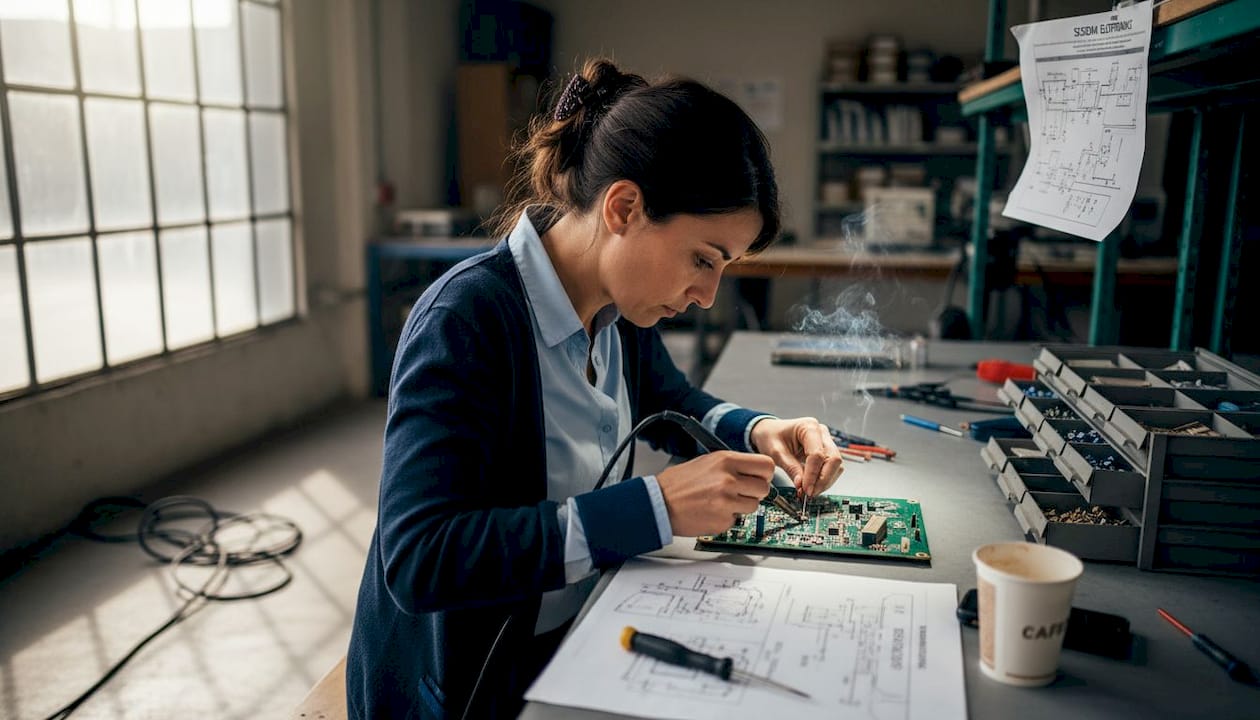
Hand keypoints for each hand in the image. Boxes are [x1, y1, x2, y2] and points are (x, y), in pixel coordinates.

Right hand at [656, 451, 773, 536]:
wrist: (659, 503)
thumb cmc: (678, 483)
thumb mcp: (707, 462)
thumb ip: (732, 465)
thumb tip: (753, 472)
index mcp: (726, 461)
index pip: (766, 465)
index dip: (765, 474)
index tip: (760, 478)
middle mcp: (728, 480)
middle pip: (764, 488)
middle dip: (755, 492)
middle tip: (741, 493)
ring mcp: (727, 502)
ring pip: (753, 506)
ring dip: (742, 506)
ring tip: (722, 502)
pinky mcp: (723, 521)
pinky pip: (737, 520)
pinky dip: (727, 518)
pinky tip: (712, 512)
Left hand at [749, 417, 844, 497]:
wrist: (771, 432)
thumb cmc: (771, 437)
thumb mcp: (775, 452)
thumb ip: (790, 468)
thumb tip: (802, 486)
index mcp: (808, 427)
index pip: (817, 454)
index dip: (813, 474)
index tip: (805, 490)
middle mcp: (822, 433)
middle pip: (833, 459)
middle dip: (823, 480)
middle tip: (810, 493)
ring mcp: (826, 441)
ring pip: (836, 465)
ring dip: (825, 481)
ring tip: (809, 491)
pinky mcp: (826, 451)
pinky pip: (832, 468)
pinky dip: (824, 479)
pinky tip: (812, 485)